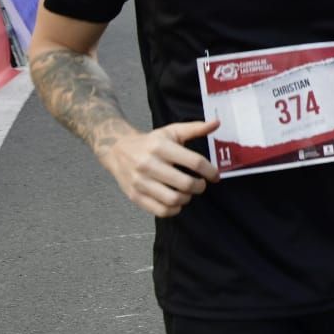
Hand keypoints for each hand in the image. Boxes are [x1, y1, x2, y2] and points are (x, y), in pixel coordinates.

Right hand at [101, 119, 221, 216]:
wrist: (117, 150)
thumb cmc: (150, 142)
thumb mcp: (172, 131)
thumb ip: (195, 128)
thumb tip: (217, 123)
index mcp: (160, 147)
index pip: (194, 161)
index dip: (210, 171)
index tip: (215, 176)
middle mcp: (148, 164)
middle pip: (185, 183)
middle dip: (200, 186)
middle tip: (201, 185)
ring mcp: (140, 182)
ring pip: (174, 199)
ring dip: (187, 198)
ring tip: (188, 193)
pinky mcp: (135, 196)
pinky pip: (161, 210)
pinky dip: (174, 209)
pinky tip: (176, 201)